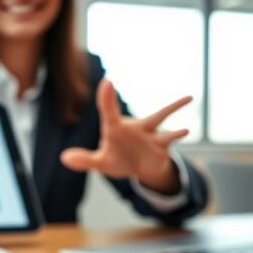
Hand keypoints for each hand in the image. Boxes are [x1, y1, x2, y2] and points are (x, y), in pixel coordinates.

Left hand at [61, 79, 190, 193]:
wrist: (139, 170)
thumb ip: (85, 160)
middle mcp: (134, 127)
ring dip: (174, 108)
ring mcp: (150, 134)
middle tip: (111, 82)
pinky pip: (169, 139)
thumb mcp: (102, 162)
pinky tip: (186, 130)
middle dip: (120, 98)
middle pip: (130, 108)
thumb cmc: (119, 160)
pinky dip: (176, 135)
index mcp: (116, 128)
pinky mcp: (161, 145)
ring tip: (189, 97)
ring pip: (161, 117)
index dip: (106, 98)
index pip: (108, 110)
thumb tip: (64, 158)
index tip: (106, 82)